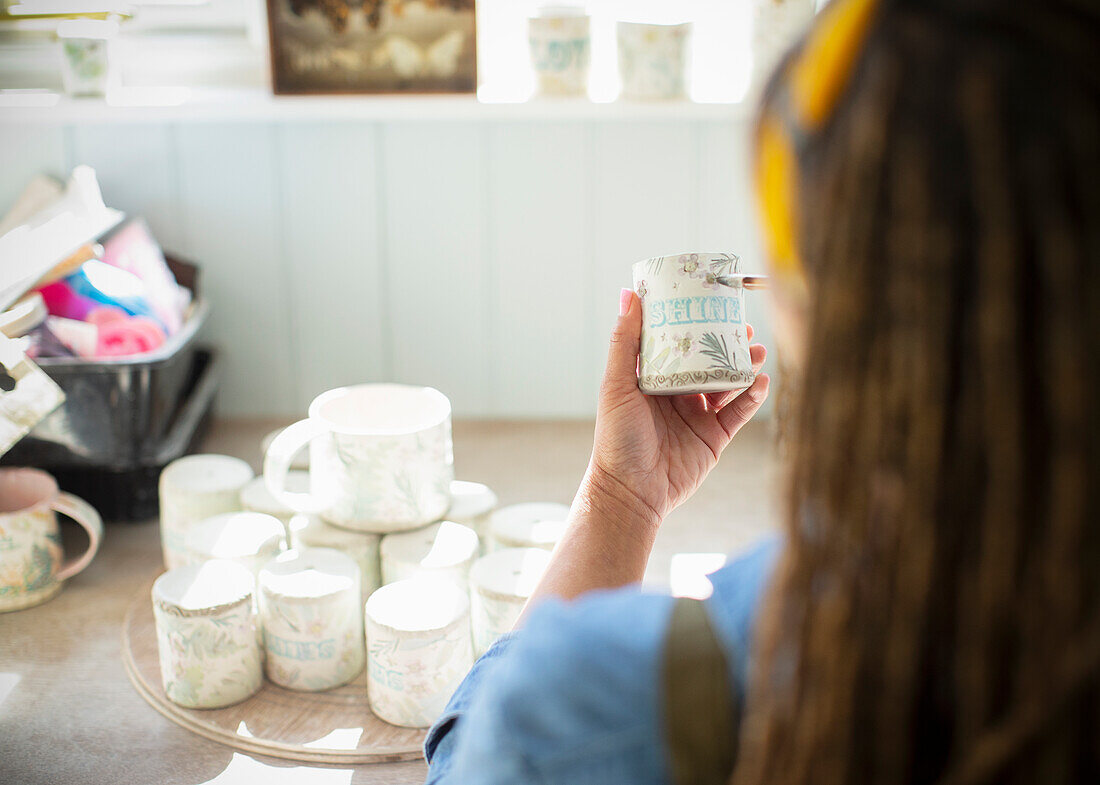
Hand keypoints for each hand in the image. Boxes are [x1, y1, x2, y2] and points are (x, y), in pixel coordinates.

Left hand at [583, 289, 769, 527]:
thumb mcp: (616, 384)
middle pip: (709, 362)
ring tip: (757, 350)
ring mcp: (698, 415)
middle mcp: (677, 394)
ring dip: (744, 367)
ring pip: (728, 384)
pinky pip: (738, 413)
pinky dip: (752, 397)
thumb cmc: (616, 439)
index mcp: (653, 379)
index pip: (677, 345)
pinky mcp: (714, 438)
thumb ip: (624, 341)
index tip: (711, 304)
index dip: (695, 325)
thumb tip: (628, 294)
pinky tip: (760, 382)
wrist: (631, 491)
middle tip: (744, 327)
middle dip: (727, 344)